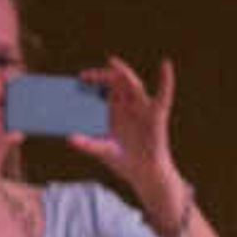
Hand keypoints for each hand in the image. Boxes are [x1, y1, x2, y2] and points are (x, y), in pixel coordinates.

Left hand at [61, 52, 176, 197]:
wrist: (143, 173)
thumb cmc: (123, 160)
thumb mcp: (101, 151)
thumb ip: (87, 144)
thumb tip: (70, 138)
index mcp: (115, 112)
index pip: (105, 89)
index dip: (94, 81)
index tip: (79, 78)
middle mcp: (129, 107)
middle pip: (116, 83)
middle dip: (102, 75)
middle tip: (84, 75)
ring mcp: (143, 109)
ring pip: (133, 85)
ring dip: (123, 73)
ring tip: (112, 62)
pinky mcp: (157, 114)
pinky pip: (164, 95)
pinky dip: (166, 80)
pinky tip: (165, 65)